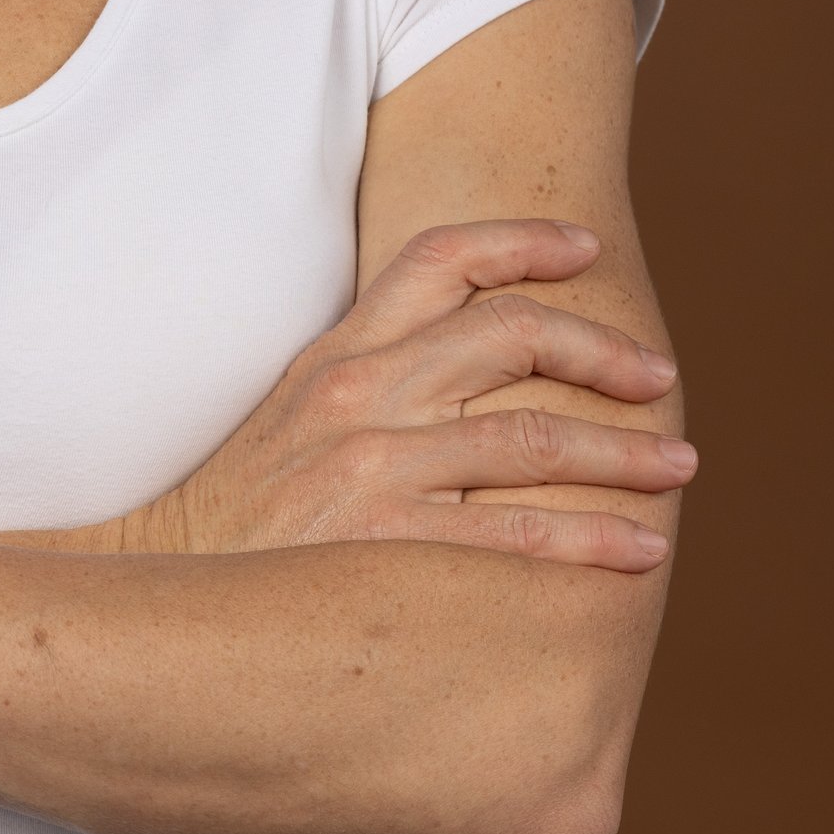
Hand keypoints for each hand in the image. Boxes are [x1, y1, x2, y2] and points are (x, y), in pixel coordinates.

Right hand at [123, 220, 688, 570]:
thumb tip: (456, 382)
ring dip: (623, 452)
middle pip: (511, 332)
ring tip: (679, 469)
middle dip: (603, 352)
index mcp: (338, 353)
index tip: (584, 247)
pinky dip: (590, 537)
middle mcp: (360, 393)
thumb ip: (363, 385)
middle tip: (659, 383)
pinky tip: (639, 550)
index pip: (440, 257)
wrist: (155, 594)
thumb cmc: (229, 523)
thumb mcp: (286, 420)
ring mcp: (369, 465)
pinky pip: (512, 533)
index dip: (523, 239)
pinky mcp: (379, 541)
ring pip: (531, 436)